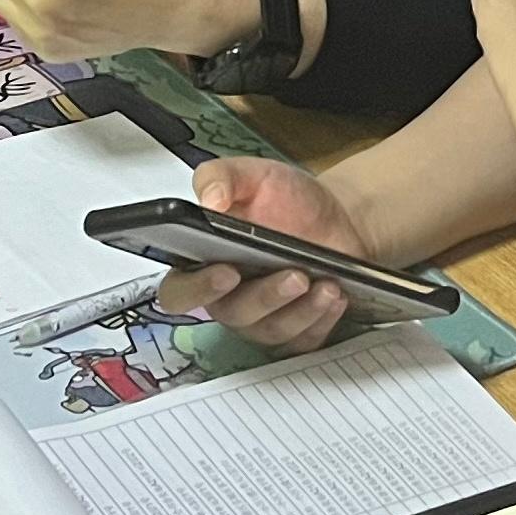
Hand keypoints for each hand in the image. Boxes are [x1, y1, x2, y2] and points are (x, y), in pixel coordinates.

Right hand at [152, 155, 369, 357]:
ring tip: (326, 284)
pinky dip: (321, 320)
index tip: (226, 272)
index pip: (179, 291)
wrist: (333, 215)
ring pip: (272, 329)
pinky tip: (336, 296)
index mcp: (203, 263)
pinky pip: (304, 339)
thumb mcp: (251, 174)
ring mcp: (262, 318)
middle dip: (265, 297)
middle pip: (233, 314)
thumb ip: (219, 177)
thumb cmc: (284, 199)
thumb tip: (209, 201)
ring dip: (301, 310)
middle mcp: (228, 297)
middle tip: (294, 275)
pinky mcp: (297, 330)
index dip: (197, 289)